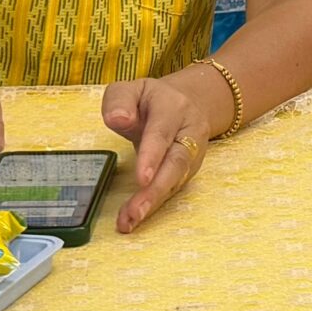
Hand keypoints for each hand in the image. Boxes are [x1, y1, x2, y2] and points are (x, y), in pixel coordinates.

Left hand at [100, 77, 214, 232]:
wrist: (187, 103)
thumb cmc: (150, 100)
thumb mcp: (131, 89)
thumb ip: (119, 101)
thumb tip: (118, 120)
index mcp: (173, 107)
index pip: (161, 133)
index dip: (152, 156)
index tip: (141, 179)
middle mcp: (190, 131)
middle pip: (177, 162)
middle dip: (157, 190)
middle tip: (135, 213)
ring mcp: (193, 153)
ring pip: (178, 180)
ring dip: (154, 202)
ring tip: (130, 221)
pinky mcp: (190, 170)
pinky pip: (174, 188)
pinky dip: (155, 204)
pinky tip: (135, 217)